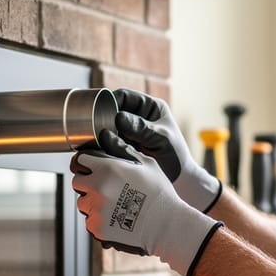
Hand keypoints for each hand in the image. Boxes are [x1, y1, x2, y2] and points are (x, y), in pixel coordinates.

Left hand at [72, 130, 222, 275]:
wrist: (166, 225)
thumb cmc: (160, 193)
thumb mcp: (146, 164)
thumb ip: (124, 150)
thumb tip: (108, 136)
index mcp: (107, 168)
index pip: (81, 160)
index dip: (87, 164)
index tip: (93, 168)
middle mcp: (97, 187)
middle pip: (77, 182)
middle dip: (88, 183)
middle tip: (104, 188)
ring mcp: (95, 209)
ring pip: (82, 203)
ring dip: (92, 202)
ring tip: (112, 205)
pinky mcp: (96, 228)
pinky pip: (89, 221)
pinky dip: (99, 220)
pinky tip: (115, 219)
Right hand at [111, 89, 221, 212]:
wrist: (178, 179)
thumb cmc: (175, 155)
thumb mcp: (160, 138)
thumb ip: (141, 128)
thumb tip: (118, 118)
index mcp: (150, 107)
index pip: (125, 96)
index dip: (110, 100)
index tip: (99, 110)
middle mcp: (137, 117)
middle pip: (113, 111)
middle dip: (104, 119)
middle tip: (97, 129)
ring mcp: (129, 132)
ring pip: (109, 127)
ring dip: (103, 134)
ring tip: (100, 141)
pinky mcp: (124, 146)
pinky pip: (110, 142)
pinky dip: (105, 145)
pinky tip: (102, 150)